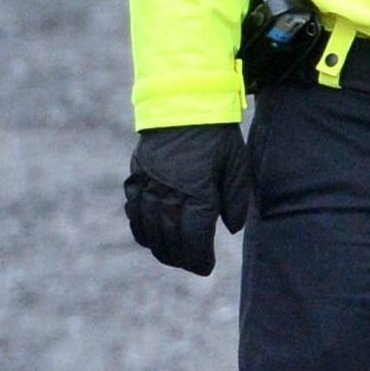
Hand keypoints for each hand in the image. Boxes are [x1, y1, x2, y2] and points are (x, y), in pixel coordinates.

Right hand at [126, 124, 247, 274]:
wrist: (184, 102)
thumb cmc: (217, 135)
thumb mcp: (237, 165)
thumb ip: (236, 200)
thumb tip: (230, 229)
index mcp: (198, 195)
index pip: (194, 239)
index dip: (199, 258)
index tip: (205, 268)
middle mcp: (169, 195)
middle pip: (169, 239)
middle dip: (180, 258)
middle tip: (190, 265)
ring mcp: (148, 186)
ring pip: (147, 229)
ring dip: (158, 247)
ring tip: (170, 255)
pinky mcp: (135, 176)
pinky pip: (133, 210)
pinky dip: (139, 226)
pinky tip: (147, 234)